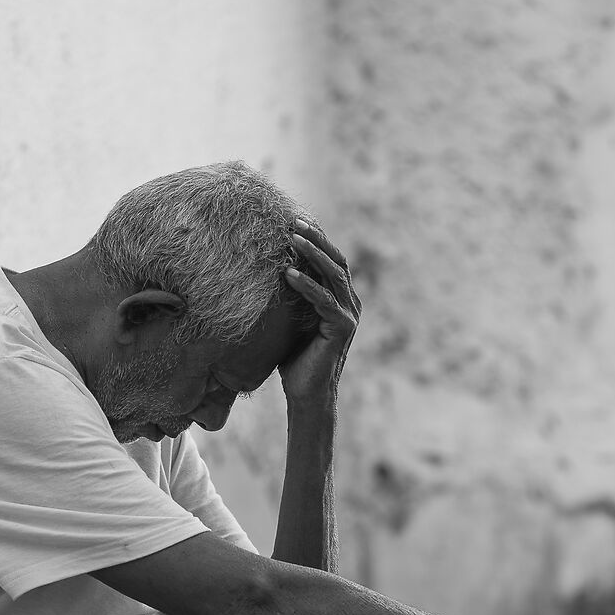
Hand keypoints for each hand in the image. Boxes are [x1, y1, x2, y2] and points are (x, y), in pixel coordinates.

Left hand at [280, 222, 359, 405]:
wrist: (306, 394)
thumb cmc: (294, 359)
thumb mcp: (290, 319)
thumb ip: (290, 296)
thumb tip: (265, 269)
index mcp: (340, 297)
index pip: (330, 260)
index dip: (316, 239)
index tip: (294, 220)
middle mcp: (349, 302)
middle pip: (335, 260)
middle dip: (316, 238)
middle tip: (294, 220)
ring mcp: (348, 315)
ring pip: (333, 275)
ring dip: (313, 254)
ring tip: (292, 238)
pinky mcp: (342, 328)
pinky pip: (323, 300)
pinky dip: (307, 285)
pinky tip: (289, 273)